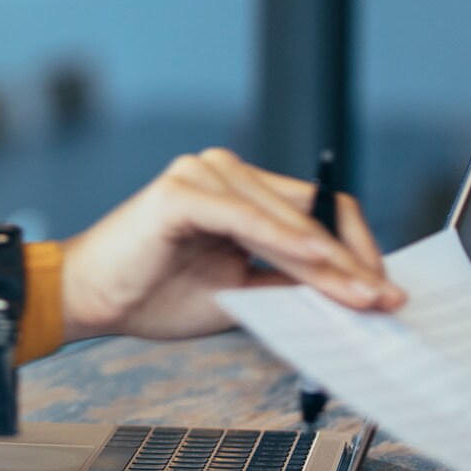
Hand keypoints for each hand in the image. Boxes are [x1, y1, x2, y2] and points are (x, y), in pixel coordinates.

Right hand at [59, 148, 405, 341]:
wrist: (86, 299)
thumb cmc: (149, 294)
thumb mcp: (238, 293)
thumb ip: (285, 284)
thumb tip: (348, 295)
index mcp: (237, 190)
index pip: (317, 211)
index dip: (355, 250)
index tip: (380, 291)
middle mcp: (222, 170)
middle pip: (313, 212)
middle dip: (353, 261)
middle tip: (384, 300)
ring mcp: (202, 174)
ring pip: (287, 219)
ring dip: (329, 261)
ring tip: (360, 295)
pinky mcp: (181, 192)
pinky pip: (247, 219)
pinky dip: (286, 242)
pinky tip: (316, 264)